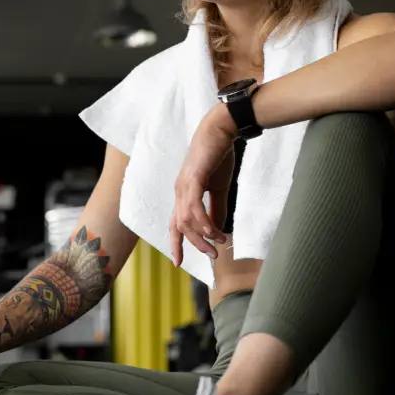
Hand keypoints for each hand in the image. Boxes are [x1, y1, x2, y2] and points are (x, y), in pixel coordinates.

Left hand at [170, 104, 236, 267]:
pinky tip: (212, 231)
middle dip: (195, 245)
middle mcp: (179, 192)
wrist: (220, 130)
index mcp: (183, 194)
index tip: (178, 263)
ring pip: (185, 220)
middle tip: (213, 255)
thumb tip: (217, 229)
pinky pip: (193, 206)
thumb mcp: (218, 188)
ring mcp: (184, 185)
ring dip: (201, 236)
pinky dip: (202, 221)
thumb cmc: (218, 157)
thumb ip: (216, 208)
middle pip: (180, 227)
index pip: (174, 224)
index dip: (176, 244)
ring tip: (218, 243)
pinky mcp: (193, 178)